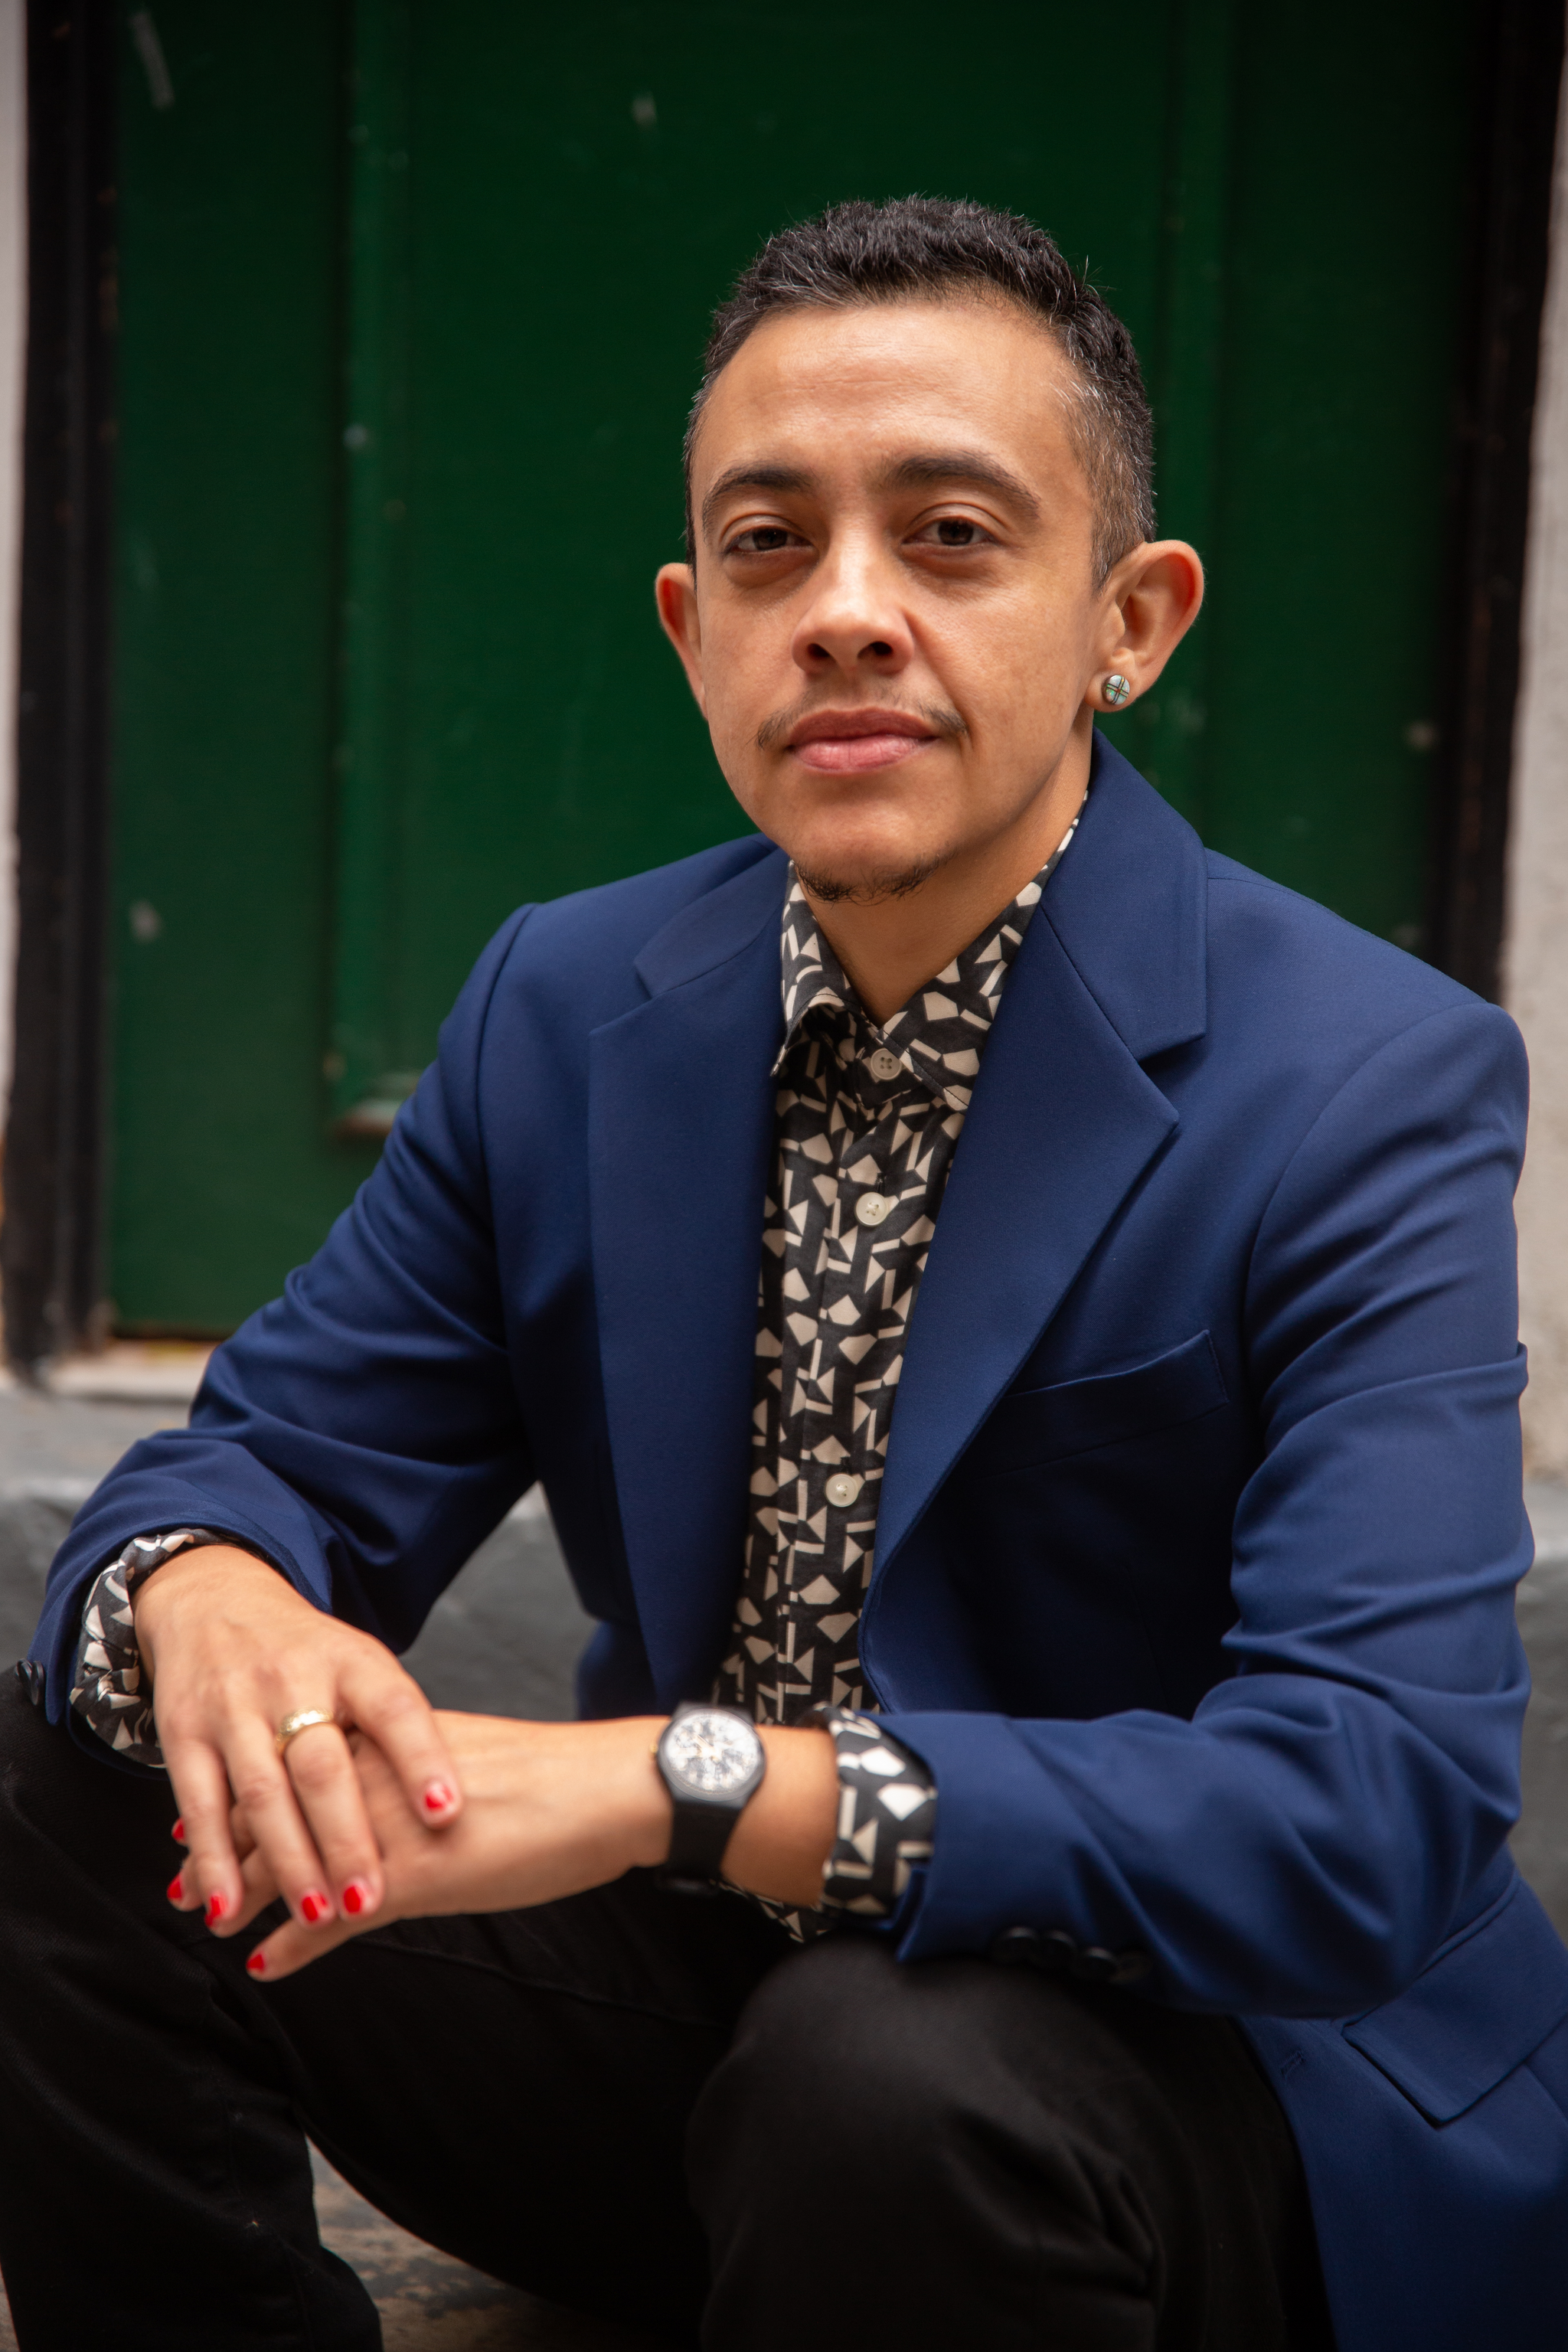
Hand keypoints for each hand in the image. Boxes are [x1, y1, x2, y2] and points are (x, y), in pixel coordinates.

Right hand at [143, 1546, 462, 1941]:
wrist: (215, 1600)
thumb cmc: (309, 1654)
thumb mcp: (360, 1667)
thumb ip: (394, 1729)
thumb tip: (449, 1807)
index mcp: (353, 1662)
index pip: (394, 1709)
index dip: (422, 1759)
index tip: (446, 1812)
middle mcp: (294, 1679)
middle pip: (324, 1764)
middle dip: (347, 1837)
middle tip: (371, 1900)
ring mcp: (235, 1705)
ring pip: (263, 1791)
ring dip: (288, 1860)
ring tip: (316, 1915)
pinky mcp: (184, 1731)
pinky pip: (199, 1802)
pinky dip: (213, 1859)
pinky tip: (228, 1905)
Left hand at [233, 1711, 838, 1979]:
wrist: (607, 1790)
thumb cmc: (554, 1780)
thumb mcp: (467, 1761)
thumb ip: (416, 1769)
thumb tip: (394, 1785)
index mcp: (392, 1738)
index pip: (296, 1762)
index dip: (248, 1791)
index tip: (211, 1808)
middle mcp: (376, 1775)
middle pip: (275, 1811)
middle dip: (225, 1846)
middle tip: (180, 1874)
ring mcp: (387, 1828)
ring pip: (289, 1865)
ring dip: (241, 1894)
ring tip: (203, 1915)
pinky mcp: (411, 1879)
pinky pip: (329, 1920)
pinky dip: (292, 1944)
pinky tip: (265, 1962)